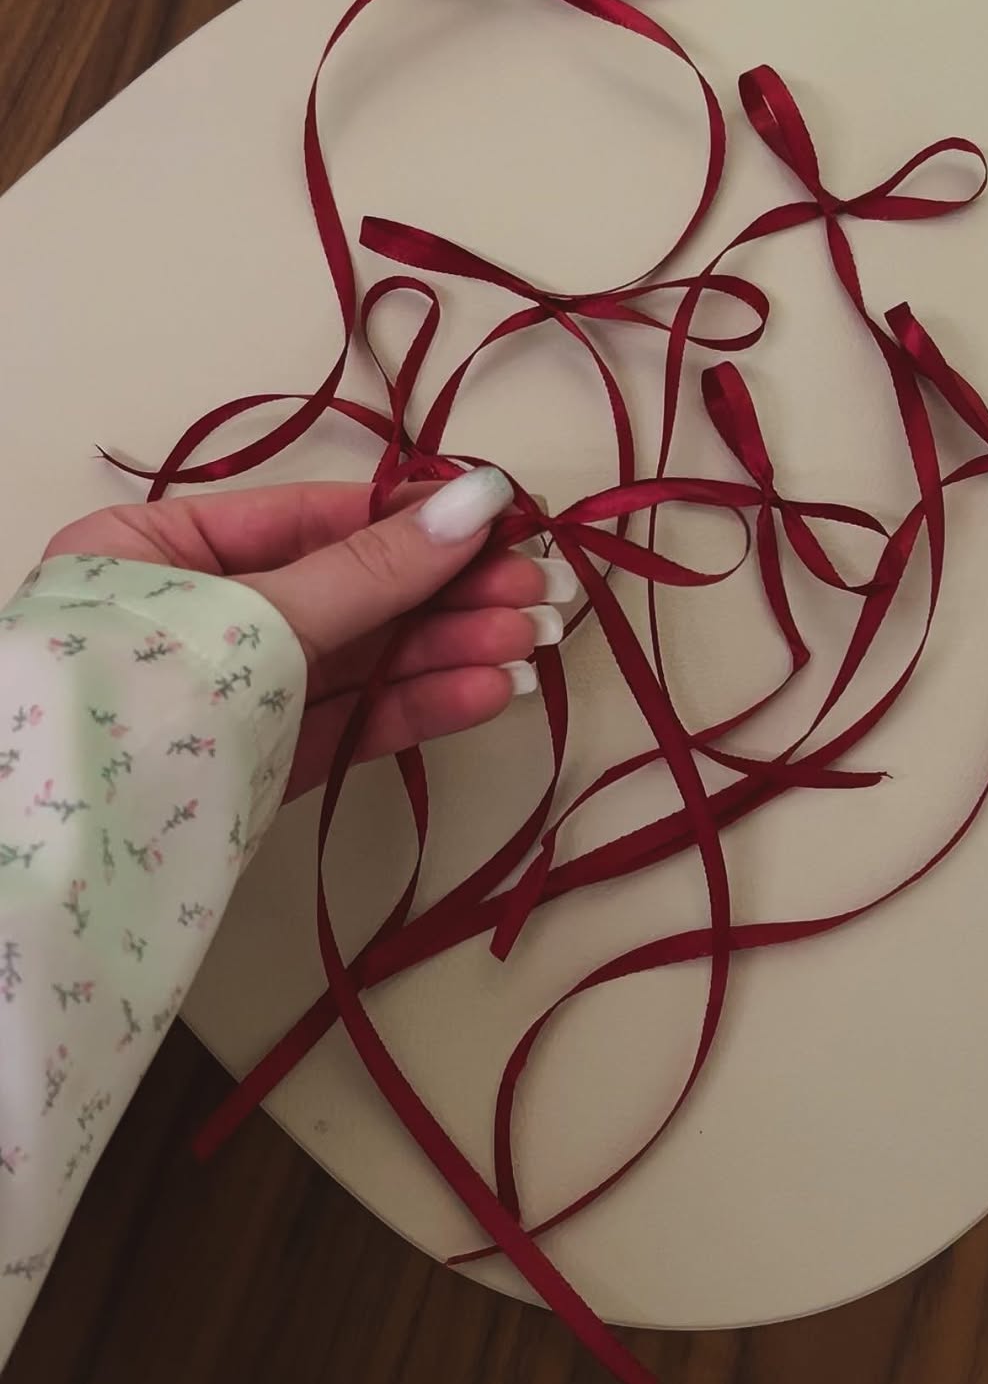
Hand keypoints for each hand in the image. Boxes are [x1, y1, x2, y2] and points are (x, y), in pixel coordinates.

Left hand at [44, 471, 573, 798]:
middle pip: (343, 593)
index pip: (307, 519)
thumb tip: (472, 504)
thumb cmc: (129, 708)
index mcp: (151, 551)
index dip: (410, 518)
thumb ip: (369, 572)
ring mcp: (224, 701)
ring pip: (353, 663)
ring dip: (444, 653)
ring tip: (528, 644)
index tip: (500, 515)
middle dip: (444, 594)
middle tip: (537, 589)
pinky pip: (342, 724)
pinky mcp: (253, 771)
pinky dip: (412, 709)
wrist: (54, 878)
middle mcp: (188, 620)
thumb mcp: (255, 620)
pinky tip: (483, 693)